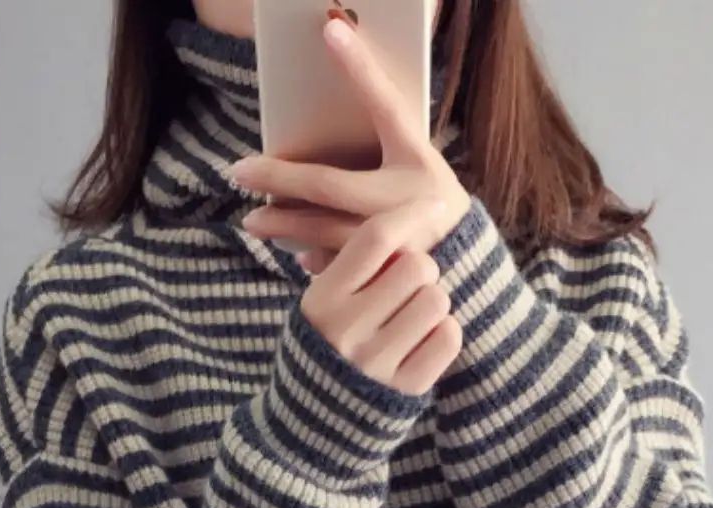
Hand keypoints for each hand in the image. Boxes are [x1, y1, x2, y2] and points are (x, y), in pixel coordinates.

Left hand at [232, 15, 471, 274]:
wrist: (471, 263)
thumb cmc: (432, 203)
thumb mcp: (416, 166)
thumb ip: (380, 144)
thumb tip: (321, 130)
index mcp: (418, 157)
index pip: (384, 103)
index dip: (360, 67)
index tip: (330, 29)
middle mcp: (408, 198)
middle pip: (329, 184)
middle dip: (280, 177)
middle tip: (241, 171)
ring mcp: (399, 241)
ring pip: (326, 230)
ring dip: (285, 224)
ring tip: (253, 221)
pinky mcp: (389, 274)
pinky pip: (342, 267)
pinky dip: (318, 260)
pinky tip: (297, 254)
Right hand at [295, 196, 462, 394]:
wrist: (316, 424)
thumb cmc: (327, 346)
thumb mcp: (321, 304)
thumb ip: (352, 267)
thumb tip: (400, 217)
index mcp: (322, 300)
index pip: (375, 238)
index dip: (410, 214)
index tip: (433, 203)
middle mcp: (347, 331)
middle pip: (416, 265)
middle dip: (422, 268)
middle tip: (411, 285)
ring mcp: (377, 363)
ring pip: (437, 299)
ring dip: (433, 301)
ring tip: (414, 315)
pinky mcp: (406, 388)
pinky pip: (449, 337)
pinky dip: (444, 332)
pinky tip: (424, 339)